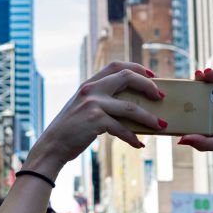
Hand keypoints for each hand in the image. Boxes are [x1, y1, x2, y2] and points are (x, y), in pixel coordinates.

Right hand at [24, 62, 164, 178]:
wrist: (52, 145)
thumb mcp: (82, 108)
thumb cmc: (70, 130)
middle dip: (148, 86)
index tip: (151, 74)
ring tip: (161, 125)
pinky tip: (139, 144)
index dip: (136, 68)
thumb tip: (129, 108)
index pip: (116, 66)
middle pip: (127, 78)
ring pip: (131, 108)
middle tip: (161, 97)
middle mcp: (91, 90)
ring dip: (149, 117)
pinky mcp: (95, 121)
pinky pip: (122, 129)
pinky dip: (133, 138)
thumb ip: (99, 101)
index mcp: (89, 84)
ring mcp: (93, 104)